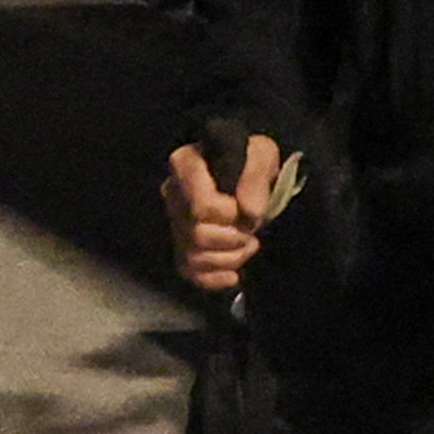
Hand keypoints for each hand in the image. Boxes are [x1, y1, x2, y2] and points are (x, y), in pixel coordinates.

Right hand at [165, 135, 295, 300]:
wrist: (248, 172)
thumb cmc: (250, 158)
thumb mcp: (261, 154)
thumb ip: (256, 176)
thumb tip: (249, 211)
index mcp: (185, 165)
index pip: (201, 206)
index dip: (229, 214)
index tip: (246, 208)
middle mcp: (172, 194)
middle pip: (197, 235)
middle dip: (233, 239)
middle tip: (252, 230)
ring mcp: (174, 222)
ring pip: (193, 257)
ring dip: (229, 259)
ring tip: (248, 246)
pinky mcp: (181, 245)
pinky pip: (189, 273)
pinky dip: (213, 280)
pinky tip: (233, 275)